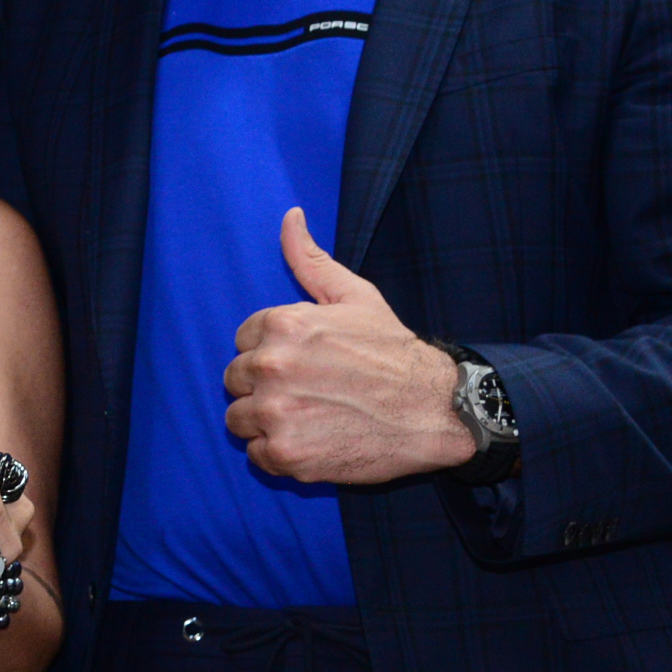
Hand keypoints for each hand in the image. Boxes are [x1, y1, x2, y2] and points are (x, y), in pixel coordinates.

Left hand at [222, 208, 466, 485]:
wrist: (436, 410)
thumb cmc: (394, 352)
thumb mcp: (355, 296)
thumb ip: (310, 260)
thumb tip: (290, 216)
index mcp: (282, 324)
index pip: (242, 340)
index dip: (272, 352)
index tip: (305, 363)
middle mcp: (272, 366)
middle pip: (235, 380)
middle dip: (265, 386)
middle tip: (309, 392)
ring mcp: (277, 413)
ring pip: (238, 419)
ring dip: (266, 422)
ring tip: (310, 417)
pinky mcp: (286, 454)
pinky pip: (257, 456)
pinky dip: (280, 455)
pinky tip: (315, 442)